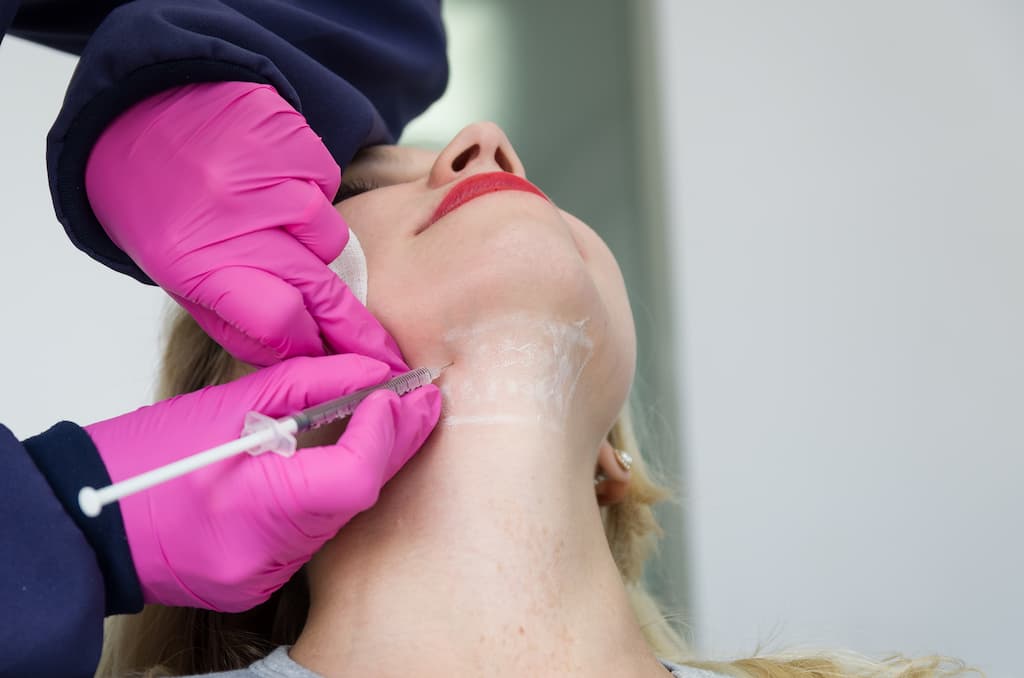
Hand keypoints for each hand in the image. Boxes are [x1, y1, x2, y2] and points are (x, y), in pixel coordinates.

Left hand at [85, 81, 399, 367]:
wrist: (143, 116)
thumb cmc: (163, 211)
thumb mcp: (182, 283)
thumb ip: (244, 327)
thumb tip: (310, 358)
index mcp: (197, 262)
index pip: (280, 318)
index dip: (317, 345)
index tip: (345, 364)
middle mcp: (237, 218)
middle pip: (322, 290)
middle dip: (357, 329)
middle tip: (384, 354)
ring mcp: (271, 175)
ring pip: (333, 242)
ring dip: (320, 252)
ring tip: (282, 235)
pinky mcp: (295, 142)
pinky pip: (329, 192)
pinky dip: (314, 202)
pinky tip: (279, 190)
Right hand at [85, 354, 439, 610]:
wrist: (88, 523)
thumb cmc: (138, 460)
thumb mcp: (224, 405)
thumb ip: (306, 386)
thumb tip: (370, 373)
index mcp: (251, 509)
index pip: (352, 478)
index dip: (384, 434)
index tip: (398, 392)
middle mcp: (266, 556)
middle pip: (357, 497)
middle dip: (394, 442)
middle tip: (422, 400)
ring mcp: (265, 575)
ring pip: (341, 515)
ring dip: (369, 465)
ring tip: (392, 418)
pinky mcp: (261, 580)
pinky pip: (315, 532)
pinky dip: (333, 491)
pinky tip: (345, 456)